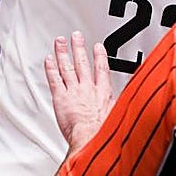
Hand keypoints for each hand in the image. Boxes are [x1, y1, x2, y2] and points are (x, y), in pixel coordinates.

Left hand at [44, 31, 113, 150]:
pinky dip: (51, 69)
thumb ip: (119, 108)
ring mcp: (74, 92)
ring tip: (60, 42)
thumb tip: (127, 107)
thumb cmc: (104, 134)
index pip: (101, 69)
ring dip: (63, 53)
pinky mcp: (61, 98)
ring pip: (67, 67)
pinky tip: (48, 60)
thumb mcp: (120, 116)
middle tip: (76, 37)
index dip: (99, 56)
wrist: (92, 139)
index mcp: (103, 93)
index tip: (97, 47)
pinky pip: (55, 80)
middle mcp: (88, 89)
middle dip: (79, 48)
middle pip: (82, 63)